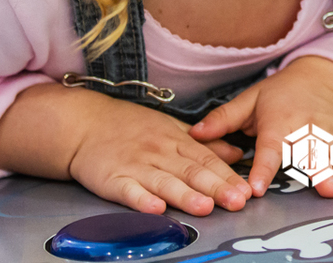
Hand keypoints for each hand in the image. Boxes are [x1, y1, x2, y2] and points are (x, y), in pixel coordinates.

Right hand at [66, 94, 251, 215]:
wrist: (84, 123)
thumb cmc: (130, 127)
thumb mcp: (172, 128)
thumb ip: (204, 143)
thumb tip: (235, 153)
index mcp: (176, 141)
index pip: (207, 159)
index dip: (228, 176)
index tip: (247, 189)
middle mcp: (159, 152)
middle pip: (192, 172)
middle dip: (217, 187)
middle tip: (238, 201)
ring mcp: (136, 165)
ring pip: (165, 182)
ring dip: (186, 195)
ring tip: (206, 207)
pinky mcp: (112, 179)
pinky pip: (128, 191)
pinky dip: (141, 200)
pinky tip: (156, 209)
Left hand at [189, 56, 332, 198]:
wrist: (320, 75)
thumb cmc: (280, 94)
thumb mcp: (250, 100)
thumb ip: (223, 118)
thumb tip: (194, 134)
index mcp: (279, 124)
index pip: (269, 149)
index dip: (264, 169)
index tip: (258, 189)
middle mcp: (308, 130)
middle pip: (313, 154)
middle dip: (321, 172)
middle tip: (327, 190)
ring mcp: (332, 133)